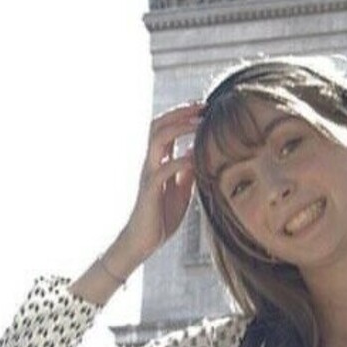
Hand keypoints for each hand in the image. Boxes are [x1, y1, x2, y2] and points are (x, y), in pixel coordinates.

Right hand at [118, 101, 203, 267]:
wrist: (144, 240)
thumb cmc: (162, 215)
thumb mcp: (182, 189)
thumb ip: (188, 170)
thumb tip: (199, 152)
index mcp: (158, 161)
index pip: (166, 129)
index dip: (181, 115)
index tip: (202, 106)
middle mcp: (150, 163)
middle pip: (158, 126)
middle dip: (179, 113)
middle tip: (201, 105)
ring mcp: (149, 174)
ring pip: (157, 140)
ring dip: (178, 128)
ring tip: (198, 122)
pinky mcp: (150, 190)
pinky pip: (164, 170)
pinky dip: (181, 161)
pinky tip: (196, 158)